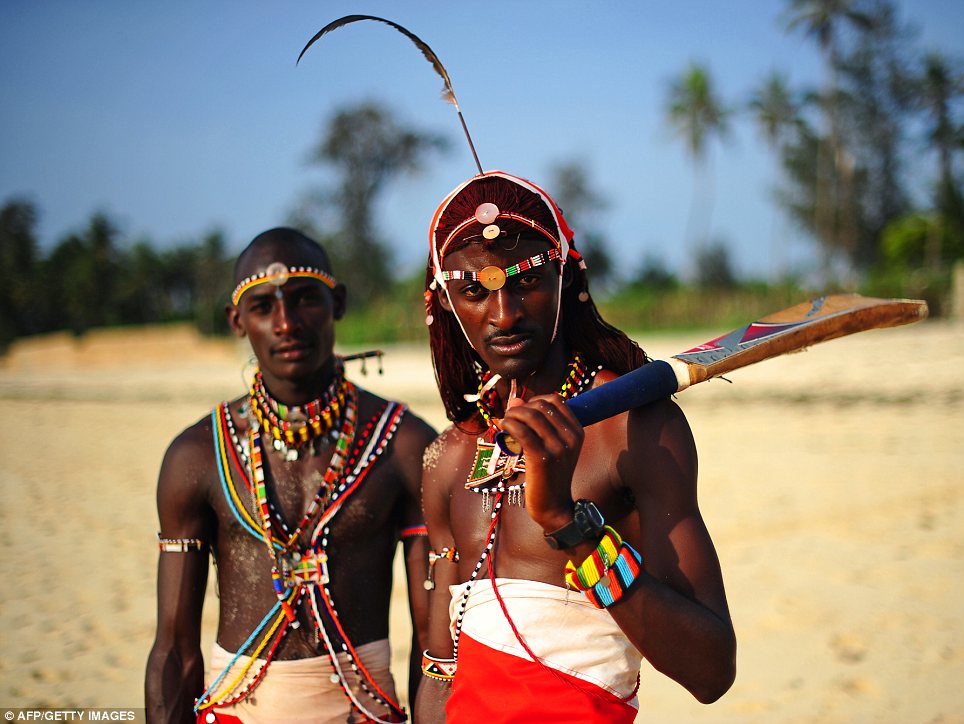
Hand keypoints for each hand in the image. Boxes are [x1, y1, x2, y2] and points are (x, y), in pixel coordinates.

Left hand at [499, 393, 583, 531]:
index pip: (556, 400)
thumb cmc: (550, 475)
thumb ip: (536, 422)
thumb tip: (515, 400)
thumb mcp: (551, 446)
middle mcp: (571, 437)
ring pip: (531, 416)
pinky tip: (502, 428)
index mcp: (577, 431)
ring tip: (505, 422)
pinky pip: (522, 432)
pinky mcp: (542, 459)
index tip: (524, 410)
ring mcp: (558, 448)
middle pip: (542, 406)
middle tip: (510, 417)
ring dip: (513, 415)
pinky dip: (509, 425)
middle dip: (521, 408)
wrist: (554, 506)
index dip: (536, 400)